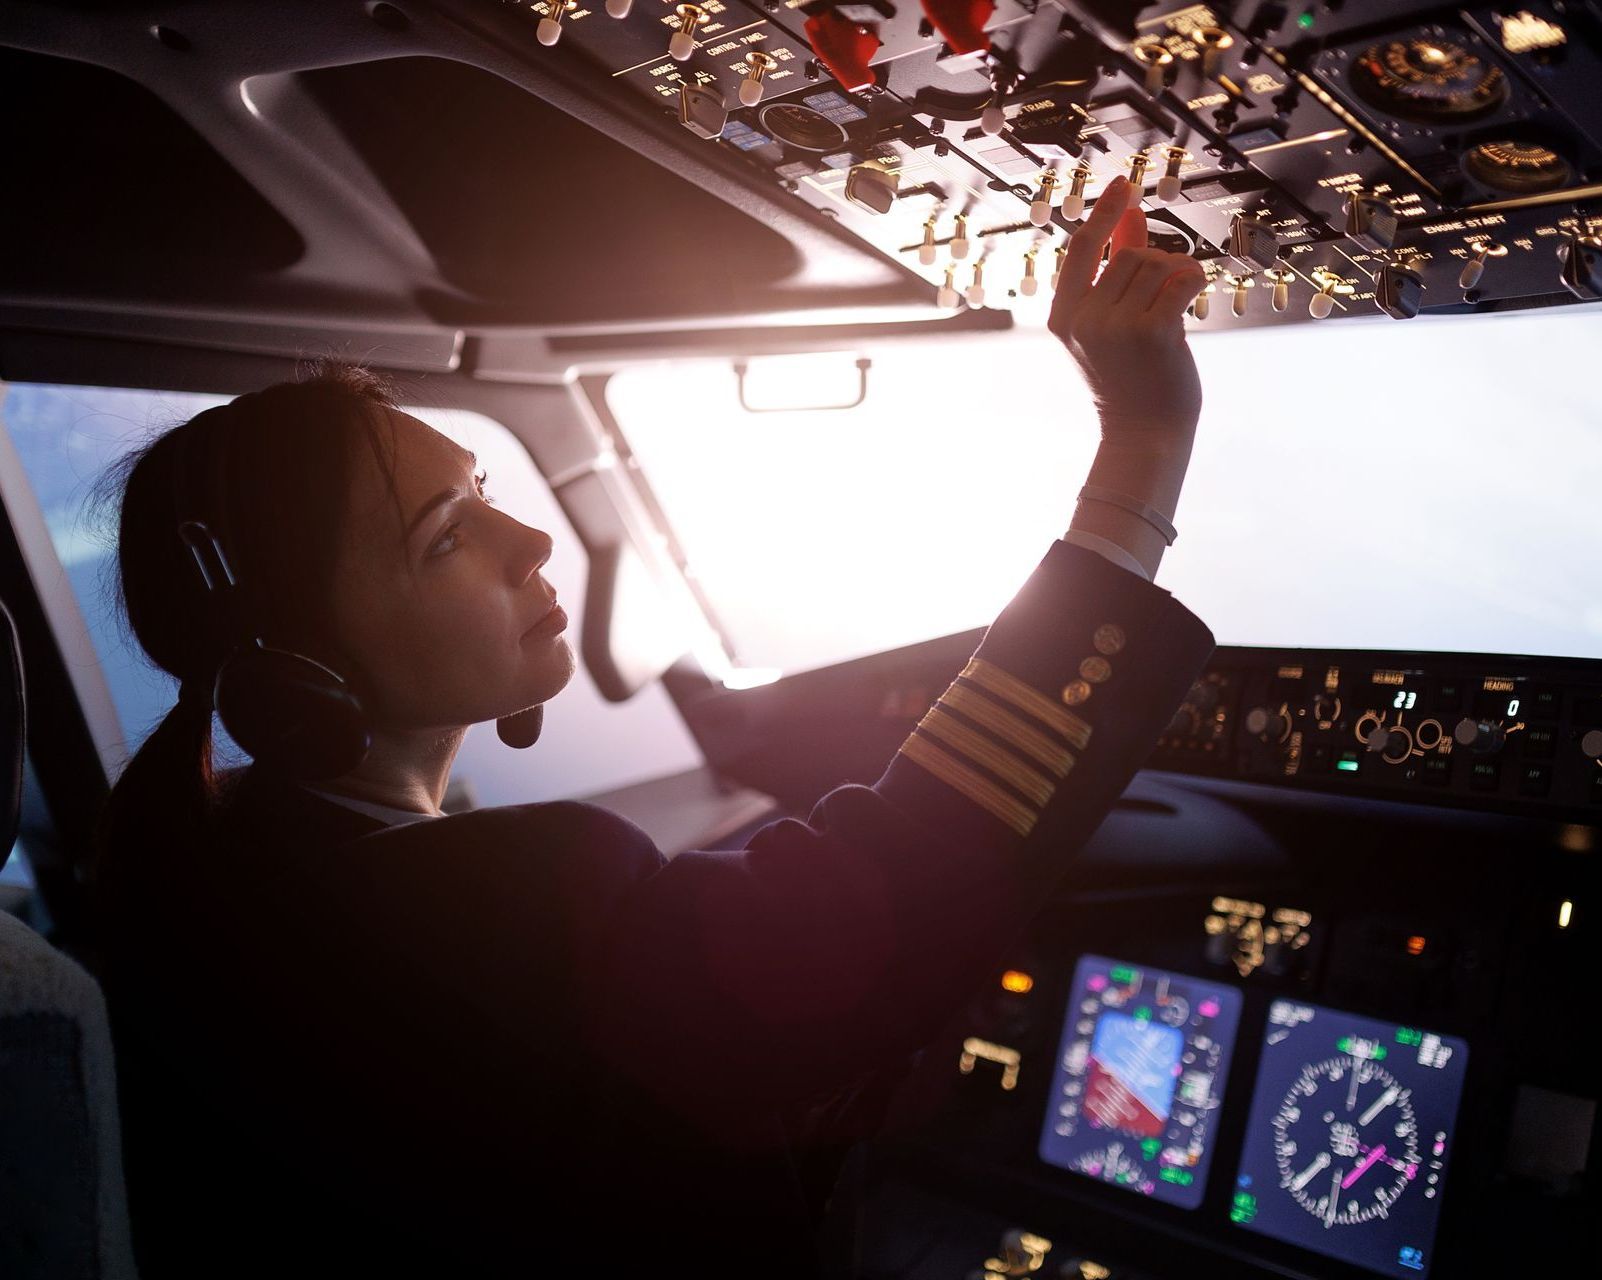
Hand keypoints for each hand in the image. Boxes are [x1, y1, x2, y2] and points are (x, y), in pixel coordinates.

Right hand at [1047, 176, 1208, 449]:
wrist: (1144, 434)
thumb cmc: (1129, 379)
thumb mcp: (1109, 323)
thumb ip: (1115, 267)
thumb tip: (1129, 216)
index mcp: (1063, 318)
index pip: (1082, 249)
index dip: (1104, 213)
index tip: (1123, 183)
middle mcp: (1084, 320)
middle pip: (1132, 255)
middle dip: (1156, 266)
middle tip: (1161, 303)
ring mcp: (1116, 327)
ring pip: (1157, 265)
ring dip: (1176, 277)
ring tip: (1173, 311)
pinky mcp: (1152, 333)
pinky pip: (1182, 278)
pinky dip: (1194, 281)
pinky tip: (1192, 300)